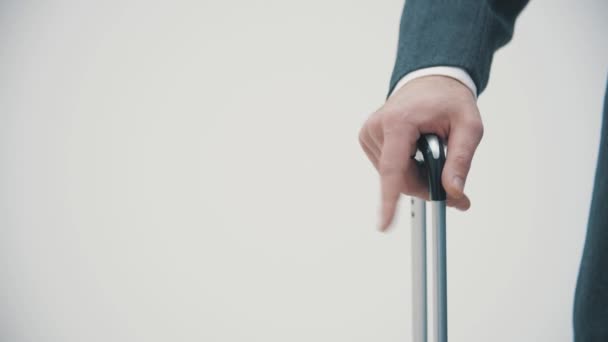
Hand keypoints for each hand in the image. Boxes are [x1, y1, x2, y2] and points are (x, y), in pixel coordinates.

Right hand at [359, 75, 483, 230]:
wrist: (431, 81)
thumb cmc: (449, 100)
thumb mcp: (469, 127)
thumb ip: (461, 162)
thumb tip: (453, 192)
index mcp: (399, 122)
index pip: (393, 169)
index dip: (389, 200)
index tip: (384, 225)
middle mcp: (377, 127)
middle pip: (399, 179)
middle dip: (424, 186)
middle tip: (450, 182)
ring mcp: (369, 133)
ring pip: (394, 177)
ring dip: (415, 175)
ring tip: (430, 150)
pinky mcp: (368, 138)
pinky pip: (388, 169)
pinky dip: (405, 168)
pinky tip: (415, 150)